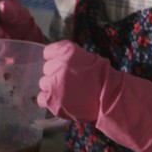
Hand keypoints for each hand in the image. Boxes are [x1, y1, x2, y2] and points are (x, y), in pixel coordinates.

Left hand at [37, 40, 151, 151]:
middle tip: (71, 81)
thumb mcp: (87, 58)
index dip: (55, 60)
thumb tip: (54, 61)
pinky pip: (41, 98)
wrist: (110, 97)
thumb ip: (68, 58)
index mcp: (67, 50)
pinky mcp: (51, 99)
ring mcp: (54, 82)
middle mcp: (59, 64)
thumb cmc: (101, 77)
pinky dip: (50, 101)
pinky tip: (63, 100)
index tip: (64, 66)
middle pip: (46, 69)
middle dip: (56, 75)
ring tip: (69, 92)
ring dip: (53, 88)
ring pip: (43, 83)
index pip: (48, 52)